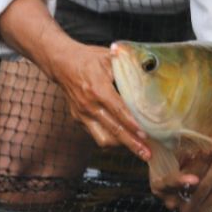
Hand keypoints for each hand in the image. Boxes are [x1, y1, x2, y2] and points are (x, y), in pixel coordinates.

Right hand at [49, 44, 150, 160]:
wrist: (62, 63)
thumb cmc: (88, 58)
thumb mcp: (108, 57)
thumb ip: (127, 67)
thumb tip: (149, 72)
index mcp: (98, 89)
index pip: (118, 110)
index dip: (132, 124)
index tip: (146, 135)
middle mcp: (89, 105)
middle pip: (113, 130)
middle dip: (132, 144)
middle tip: (147, 154)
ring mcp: (82, 114)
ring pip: (103, 138)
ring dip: (121, 145)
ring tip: (138, 148)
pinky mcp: (78, 119)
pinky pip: (96, 134)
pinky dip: (111, 138)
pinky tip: (123, 138)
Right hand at [150, 141, 211, 211]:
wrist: (177, 184)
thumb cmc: (172, 164)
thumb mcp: (174, 155)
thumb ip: (188, 147)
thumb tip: (209, 139)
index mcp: (159, 186)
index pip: (169, 184)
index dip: (181, 181)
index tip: (195, 180)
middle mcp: (172, 202)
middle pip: (194, 189)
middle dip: (209, 169)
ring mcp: (187, 210)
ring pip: (206, 192)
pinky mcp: (202, 211)